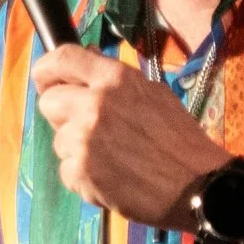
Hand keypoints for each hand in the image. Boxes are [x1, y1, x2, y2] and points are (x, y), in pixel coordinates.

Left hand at [30, 47, 226, 228]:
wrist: (196, 185)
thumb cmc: (179, 140)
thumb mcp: (153, 94)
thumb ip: (114, 80)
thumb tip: (87, 61)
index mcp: (114, 79)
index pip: (62, 58)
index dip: (47, 69)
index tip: (47, 79)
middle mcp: (94, 104)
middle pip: (48, 102)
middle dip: (62, 115)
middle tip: (85, 127)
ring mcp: (84, 139)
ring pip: (58, 140)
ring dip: (77, 150)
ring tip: (111, 158)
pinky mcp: (81, 171)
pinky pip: (67, 170)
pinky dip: (84, 177)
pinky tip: (111, 178)